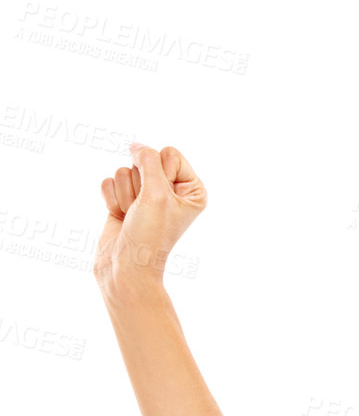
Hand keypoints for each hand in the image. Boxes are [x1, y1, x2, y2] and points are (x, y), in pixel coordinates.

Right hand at [93, 142, 206, 300]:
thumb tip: (135, 147)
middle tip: (144, 212)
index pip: (169, 153)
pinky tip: (121, 218)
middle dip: (139, 186)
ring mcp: (147, 196)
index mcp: (192, 190)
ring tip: (133, 217)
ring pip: (125, 170)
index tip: (162, 201)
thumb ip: (148, 160)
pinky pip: (110, 181)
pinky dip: (112, 200)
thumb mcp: (156, 192)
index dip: (159, 173)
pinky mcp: (125, 201)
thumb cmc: (150, 235)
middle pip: (145, 160)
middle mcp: (171, 191)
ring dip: (125, 195)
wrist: (127, 268)